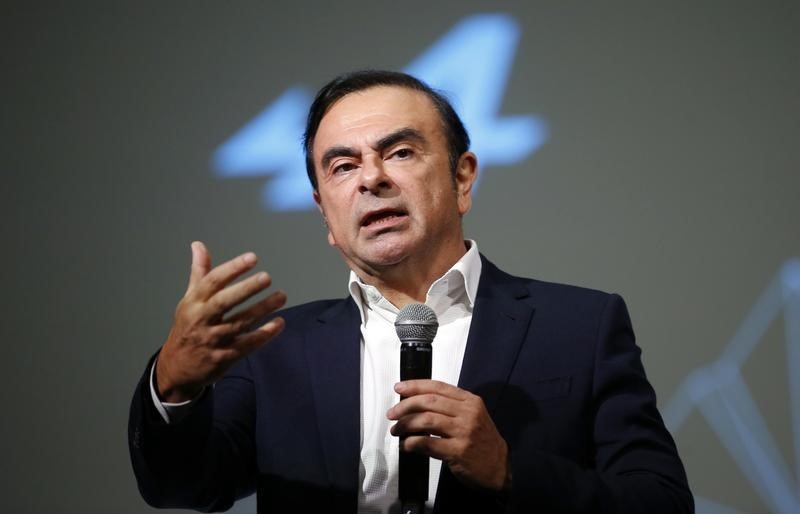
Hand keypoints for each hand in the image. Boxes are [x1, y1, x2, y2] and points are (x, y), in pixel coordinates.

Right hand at [156, 241, 286, 401]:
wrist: (176, 368)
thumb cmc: (187, 327)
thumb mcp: (189, 300)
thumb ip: (200, 273)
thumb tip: (198, 245)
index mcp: (194, 303)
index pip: (213, 282)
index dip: (232, 268)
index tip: (252, 258)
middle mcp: (202, 320)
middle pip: (225, 302)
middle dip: (246, 289)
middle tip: (267, 277)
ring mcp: (213, 340)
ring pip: (240, 323)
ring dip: (262, 309)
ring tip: (281, 296)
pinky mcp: (223, 357)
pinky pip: (247, 345)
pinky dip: (263, 334)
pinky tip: (278, 323)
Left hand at [387, 380, 509, 491]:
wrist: (500, 468)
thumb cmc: (482, 441)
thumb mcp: (472, 416)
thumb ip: (450, 407)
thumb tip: (416, 403)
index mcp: (470, 401)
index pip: (438, 387)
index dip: (415, 385)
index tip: (399, 389)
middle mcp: (468, 413)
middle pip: (429, 402)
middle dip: (405, 406)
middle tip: (392, 413)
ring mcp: (464, 432)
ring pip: (426, 420)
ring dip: (405, 424)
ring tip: (396, 430)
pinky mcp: (458, 451)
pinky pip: (427, 443)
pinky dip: (411, 443)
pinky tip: (406, 445)